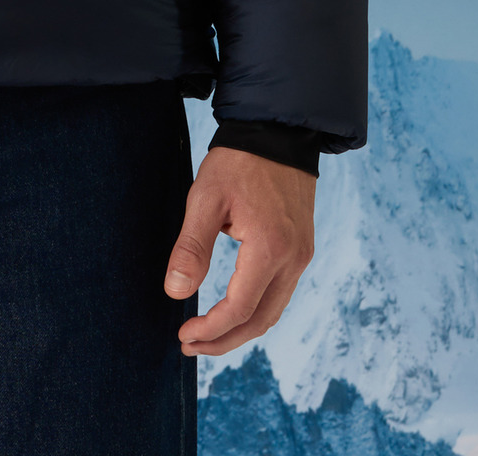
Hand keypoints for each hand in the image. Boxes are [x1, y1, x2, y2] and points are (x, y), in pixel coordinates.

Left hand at [163, 147, 315, 356]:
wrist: (278, 132)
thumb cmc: (237, 161)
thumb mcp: (205, 197)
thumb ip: (192, 247)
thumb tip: (175, 293)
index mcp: (269, 248)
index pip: (240, 309)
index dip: (210, 329)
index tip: (183, 335)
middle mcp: (293, 259)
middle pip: (260, 321)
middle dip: (224, 341)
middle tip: (190, 346)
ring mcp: (302, 256)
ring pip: (272, 312)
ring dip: (240, 330)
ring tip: (206, 336)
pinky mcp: (302, 250)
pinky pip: (280, 294)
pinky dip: (255, 311)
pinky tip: (232, 311)